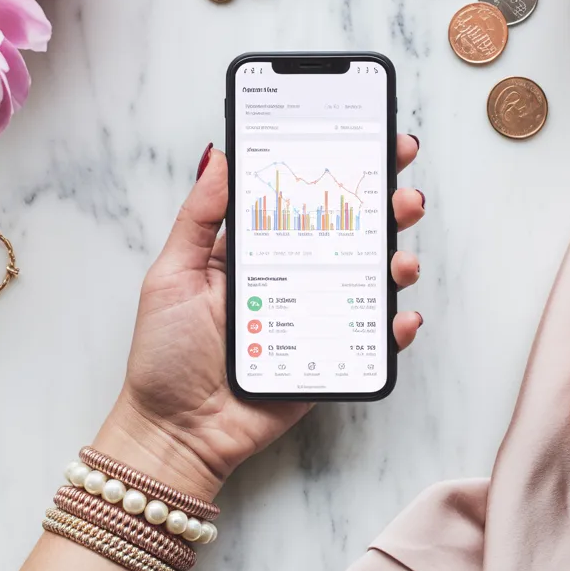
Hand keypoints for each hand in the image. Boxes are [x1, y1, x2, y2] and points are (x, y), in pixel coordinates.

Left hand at [94, 136, 424, 498]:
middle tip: (403, 194)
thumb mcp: (172, 275)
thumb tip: (218, 155)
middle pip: (349, 232)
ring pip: (369, 280)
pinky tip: (400, 316)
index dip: (337, 168)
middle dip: (385, 208)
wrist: (176, 432)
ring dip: (397, 262)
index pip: (302, 198)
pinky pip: (372, 338)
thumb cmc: (166, 355)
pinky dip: (394, 327)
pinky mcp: (329, 356)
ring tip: (400, 260)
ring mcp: (314, 316)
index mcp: (254, 250)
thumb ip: (199, 218)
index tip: (371, 139)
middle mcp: (291, 276)